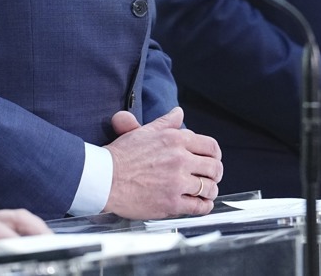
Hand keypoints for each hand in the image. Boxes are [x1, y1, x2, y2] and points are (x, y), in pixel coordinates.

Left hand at [0, 206, 50, 253]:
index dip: (8, 239)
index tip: (18, 250)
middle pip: (17, 220)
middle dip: (36, 232)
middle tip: (52, 247)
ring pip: (22, 225)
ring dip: (39, 236)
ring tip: (54, 251)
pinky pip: (18, 234)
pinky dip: (32, 241)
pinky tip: (39, 255)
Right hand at [103, 106, 222, 219]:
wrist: (104, 179)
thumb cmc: (121, 156)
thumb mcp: (144, 132)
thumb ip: (166, 123)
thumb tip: (179, 113)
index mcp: (175, 139)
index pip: (210, 146)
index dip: (215, 155)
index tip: (212, 161)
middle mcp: (179, 159)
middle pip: (214, 167)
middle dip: (216, 173)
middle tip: (212, 177)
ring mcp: (177, 182)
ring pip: (209, 187)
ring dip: (210, 190)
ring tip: (205, 192)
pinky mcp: (172, 203)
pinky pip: (199, 206)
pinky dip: (204, 206)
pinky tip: (201, 204)